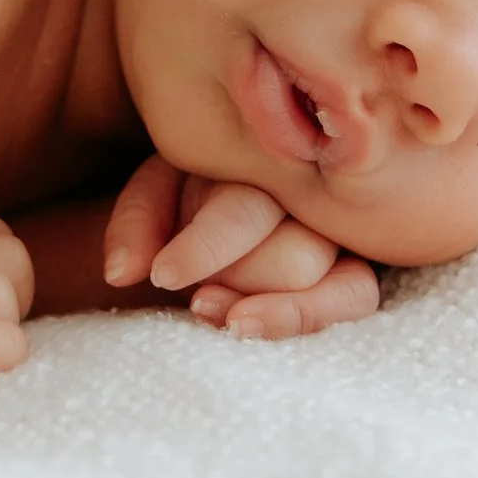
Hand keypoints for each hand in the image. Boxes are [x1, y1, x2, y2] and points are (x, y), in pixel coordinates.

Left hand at [101, 153, 380, 342]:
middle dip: (240, 282)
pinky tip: (248, 326)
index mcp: (264, 150)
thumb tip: (121, 273)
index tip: (163, 277)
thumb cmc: (187, 194)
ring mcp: (342, 225)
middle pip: (293, 257)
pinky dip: (301, 318)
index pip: (246, 208)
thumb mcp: (154, 194)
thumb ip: (137, 222)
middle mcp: (315, 184)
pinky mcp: (357, 266)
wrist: (205, 206)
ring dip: (271, 310)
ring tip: (217, 314)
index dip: (204, 248)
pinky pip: (353, 297)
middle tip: (198, 295)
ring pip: (328, 281)